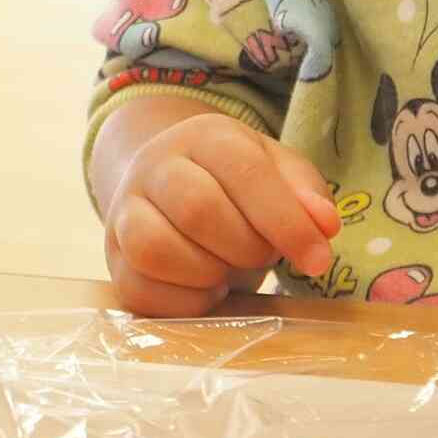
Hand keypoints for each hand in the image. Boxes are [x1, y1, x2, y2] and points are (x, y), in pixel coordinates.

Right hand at [102, 108, 338, 318]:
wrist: (171, 188)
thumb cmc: (238, 185)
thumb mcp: (278, 173)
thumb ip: (306, 194)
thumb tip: (323, 226)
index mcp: (204, 135)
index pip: (244, 170)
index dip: (286, 221)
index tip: (317, 259)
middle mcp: (155, 166)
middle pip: (197, 209)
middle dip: (246, 247)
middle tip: (263, 255)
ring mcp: (124, 211)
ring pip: (153, 247)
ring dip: (207, 272)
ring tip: (228, 269)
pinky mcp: (114, 259)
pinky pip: (139, 290)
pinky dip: (185, 301)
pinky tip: (206, 287)